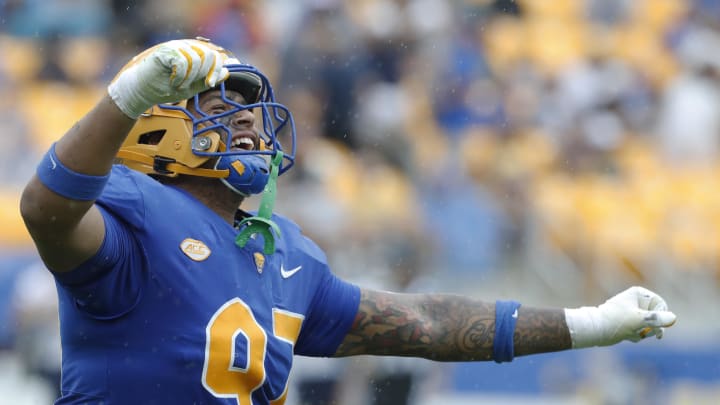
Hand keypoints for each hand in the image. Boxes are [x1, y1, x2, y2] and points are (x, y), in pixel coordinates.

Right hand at [108, 38, 233, 118]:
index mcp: (194, 54)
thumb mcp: (193, 86)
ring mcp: (176, 47)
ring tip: (178, 84)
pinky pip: (183, 62)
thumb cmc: (166, 88)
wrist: (144, 92)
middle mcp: (186, 47)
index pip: (214, 55)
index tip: (210, 84)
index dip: (216, 69)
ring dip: (189, 78)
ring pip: (196, 59)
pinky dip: (179, 76)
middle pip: (208, 55)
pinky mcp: (166, 50)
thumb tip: (226, 72)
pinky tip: (172, 81)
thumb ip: (208, 79)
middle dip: (202, 74)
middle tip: (189, 85)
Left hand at [564, 286, 676, 348]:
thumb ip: (656, 319)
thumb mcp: (638, 320)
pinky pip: (641, 331)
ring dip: (643, 332)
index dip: (661, 317)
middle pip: (657, 316)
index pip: (661, 304)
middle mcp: (637, 301)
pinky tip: (626, 336)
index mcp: (639, 293)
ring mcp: (633, 312)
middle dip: (652, 327)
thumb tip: (673, 318)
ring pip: (649, 326)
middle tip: (648, 334)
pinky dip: (636, 336)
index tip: (658, 329)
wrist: (595, 330)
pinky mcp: (629, 323)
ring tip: (631, 333)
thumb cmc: (615, 321)